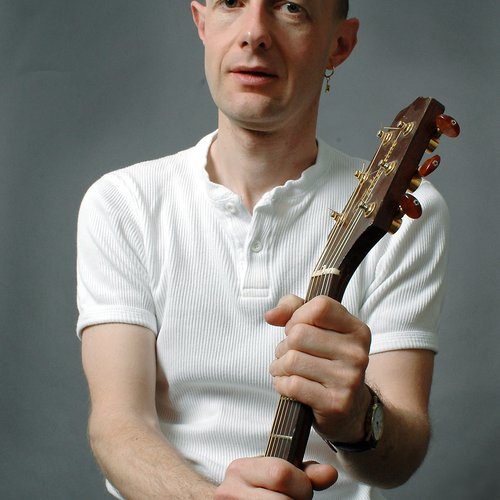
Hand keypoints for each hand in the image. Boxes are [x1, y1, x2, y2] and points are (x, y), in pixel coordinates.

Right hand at [215, 457, 337, 498]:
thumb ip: (306, 473)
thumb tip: (330, 473)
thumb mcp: (278, 474)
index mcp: (240, 469)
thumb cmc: (260, 488)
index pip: (281, 474)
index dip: (301, 484)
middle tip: (293, 499)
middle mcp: (230, 491)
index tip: (301, 488)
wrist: (236, 498)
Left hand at [265, 295, 371, 443]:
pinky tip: (287, 385)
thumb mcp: (318, 329)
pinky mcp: (336, 403)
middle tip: (289, 353)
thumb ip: (293, 309)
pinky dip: (281, 384)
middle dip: (285, 344)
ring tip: (286, 369)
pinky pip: (293, 385)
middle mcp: (357, 353)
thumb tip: (270, 316)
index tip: (296, 328)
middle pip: (299, 334)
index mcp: (356, 330)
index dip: (298, 316)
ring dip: (279, 366)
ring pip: (292, 360)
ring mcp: (349, 379)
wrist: (350, 409)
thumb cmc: (327, 361)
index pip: (320, 307)